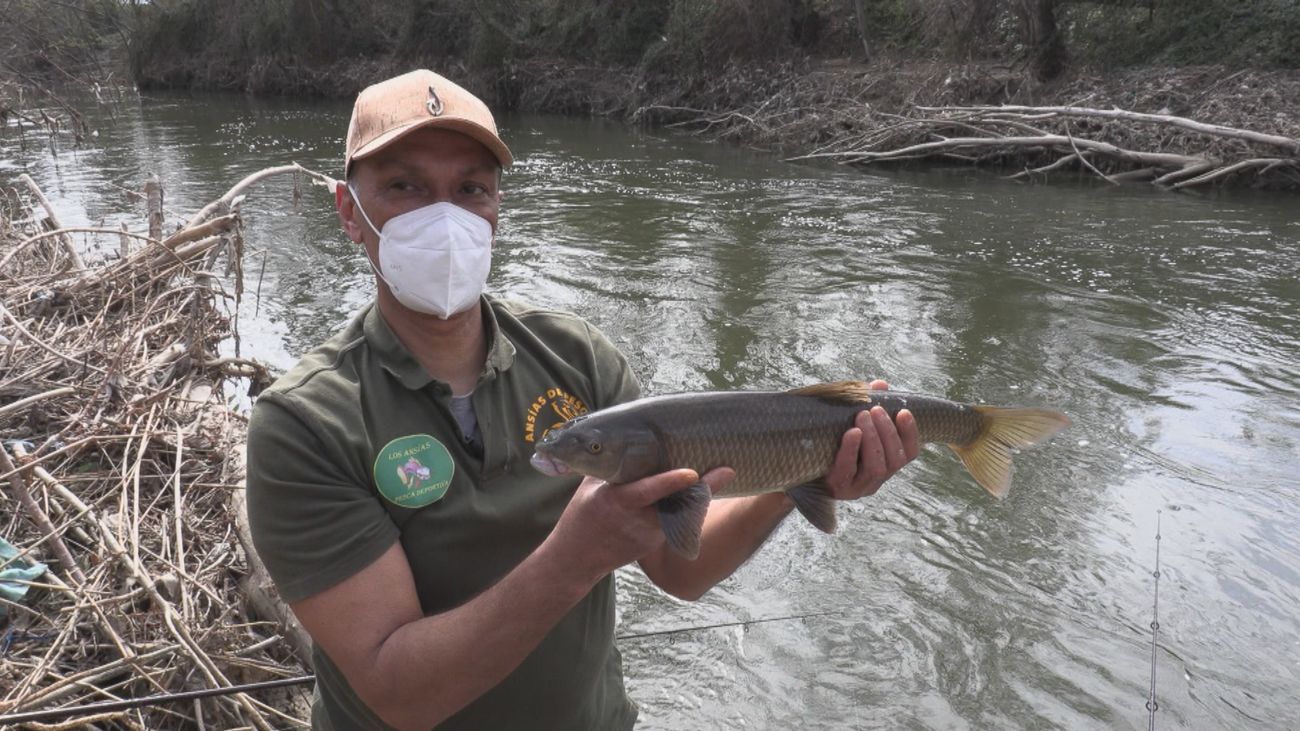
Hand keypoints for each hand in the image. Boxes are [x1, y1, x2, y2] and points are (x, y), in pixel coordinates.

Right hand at [548, 468, 723, 582]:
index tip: (692, 472)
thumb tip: (628, 437)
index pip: (646, 490)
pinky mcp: (654, 542)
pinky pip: (674, 520)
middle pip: (675, 502)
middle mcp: (634, 518)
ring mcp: (646, 533)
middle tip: (727, 470)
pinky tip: (700, 491)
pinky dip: (686, 506)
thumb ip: (611, 466)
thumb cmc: (582, 516)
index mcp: (614, 500)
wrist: (577, 559)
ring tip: (720, 473)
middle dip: (702, 488)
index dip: (669, 482)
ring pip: (679, 512)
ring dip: (698, 495)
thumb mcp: (590, 488)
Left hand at [823, 379, 919, 499]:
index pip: (909, 452)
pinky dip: (851, 450)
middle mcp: (878, 478)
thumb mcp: (850, 420)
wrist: (800, 464)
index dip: (911, 433)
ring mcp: (859, 486)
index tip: (904, 411)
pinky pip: (848, 470)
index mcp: (886, 462)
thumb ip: (867, 404)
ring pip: (877, 468)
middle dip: (888, 432)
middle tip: (875, 409)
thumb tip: (881, 384)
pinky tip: (851, 433)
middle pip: (895, 459)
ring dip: (873, 439)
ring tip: (862, 416)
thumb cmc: (831, 440)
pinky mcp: (839, 488)